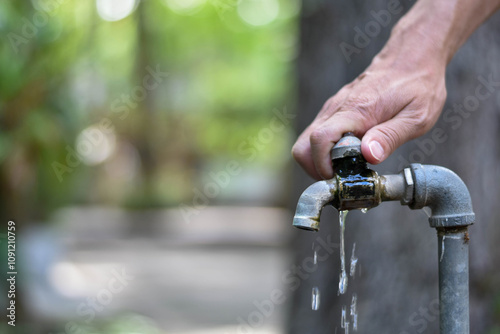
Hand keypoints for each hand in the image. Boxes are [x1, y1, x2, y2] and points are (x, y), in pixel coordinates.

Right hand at [291, 49, 446, 179]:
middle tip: (342, 178)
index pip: (319, 139)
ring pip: (306, 143)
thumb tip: (369, 156)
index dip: (323, 165)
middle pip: (302, 147)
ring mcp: (332, 109)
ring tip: (348, 169)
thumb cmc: (418, 86)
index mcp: (356, 111)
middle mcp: (336, 109)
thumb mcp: (417, 116)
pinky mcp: (333, 111)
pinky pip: (317, 136)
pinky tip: (350, 155)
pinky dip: (325, 152)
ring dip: (320, 162)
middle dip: (316, 170)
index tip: (341, 177)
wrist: (411, 57)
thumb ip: (390, 136)